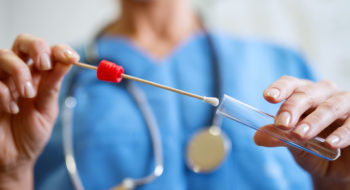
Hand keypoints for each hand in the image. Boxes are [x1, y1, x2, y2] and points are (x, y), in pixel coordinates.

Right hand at [0, 34, 78, 188]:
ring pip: (4, 55)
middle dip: (36, 47)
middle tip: (45, 65)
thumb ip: (53, 86)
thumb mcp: (47, 110)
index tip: (72, 57)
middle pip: (23, 42)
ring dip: (20, 71)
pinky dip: (3, 92)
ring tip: (27, 94)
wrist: (14, 158)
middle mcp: (19, 74)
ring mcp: (1, 81)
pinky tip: (11, 108)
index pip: (49, 52)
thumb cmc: (31, 134)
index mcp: (39, 77)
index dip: (60, 50)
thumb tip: (68, 61)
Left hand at [254, 76, 349, 188]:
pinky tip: (331, 144)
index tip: (268, 97)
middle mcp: (324, 94)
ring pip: (331, 106)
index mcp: (303, 95)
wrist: (339, 170)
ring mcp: (345, 104)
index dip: (280, 88)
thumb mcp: (294, 145)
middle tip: (281, 124)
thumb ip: (279, 138)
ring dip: (315, 120)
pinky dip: (343, 133)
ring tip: (301, 135)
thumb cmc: (314, 150)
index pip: (290, 84)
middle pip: (307, 93)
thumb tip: (257, 137)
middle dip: (293, 108)